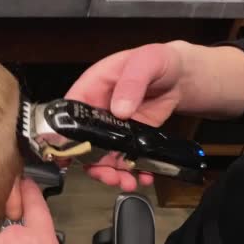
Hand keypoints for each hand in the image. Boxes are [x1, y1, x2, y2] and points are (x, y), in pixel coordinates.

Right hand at [66, 43, 183, 190]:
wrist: (180, 75)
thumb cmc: (157, 61)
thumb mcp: (146, 63)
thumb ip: (131, 83)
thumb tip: (119, 110)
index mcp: (91, 88)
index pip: (69, 114)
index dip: (63, 136)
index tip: (65, 157)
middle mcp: (97, 111)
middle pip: (83, 142)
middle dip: (93, 163)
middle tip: (107, 176)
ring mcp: (112, 128)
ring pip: (102, 155)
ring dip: (112, 172)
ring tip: (128, 182)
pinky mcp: (129, 138)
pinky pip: (125, 158)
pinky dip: (133, 170)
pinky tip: (144, 177)